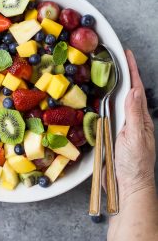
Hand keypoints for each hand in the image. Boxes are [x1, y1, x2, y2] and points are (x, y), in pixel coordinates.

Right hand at [114, 50, 155, 203]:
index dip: (132, 71)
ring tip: (106, 72)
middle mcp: (131, 120)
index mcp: (140, 119)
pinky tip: (99, 99)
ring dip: (112, 86)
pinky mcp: (111, 135)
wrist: (128, 186)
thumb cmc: (135, 164)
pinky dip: (103, 103)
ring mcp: (121, 127)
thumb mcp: (136, 137)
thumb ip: (134, 114)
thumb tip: (133, 90)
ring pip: (116, 102)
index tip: (126, 54)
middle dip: (123, 73)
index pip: (135, 89)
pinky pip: (106, 114)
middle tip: (114, 57)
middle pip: (126, 91)